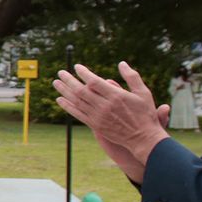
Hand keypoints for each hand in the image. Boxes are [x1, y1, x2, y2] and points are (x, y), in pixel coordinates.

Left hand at [53, 62, 169, 165]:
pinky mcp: (96, 125)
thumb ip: (132, 77)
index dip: (84, 73)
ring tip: (56, 83)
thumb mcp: (143, 93)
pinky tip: (60, 100)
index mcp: (116, 95)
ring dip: (65, 91)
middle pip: (82, 90)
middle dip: (69, 80)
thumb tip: (121, 63)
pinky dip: (68, 107)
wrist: (143, 138)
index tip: (77, 67)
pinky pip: (78, 114)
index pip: (94, 81)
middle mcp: (105, 106)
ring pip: (77, 102)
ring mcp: (99, 117)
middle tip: (61, 72)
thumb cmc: (145, 114)